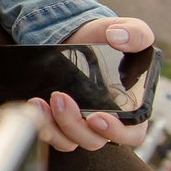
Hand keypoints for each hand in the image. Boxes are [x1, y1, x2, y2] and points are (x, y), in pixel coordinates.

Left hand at [36, 17, 155, 150]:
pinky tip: (35, 104)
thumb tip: (119, 38)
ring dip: (54, 127)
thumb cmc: (109, 39)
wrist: (78, 37)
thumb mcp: (127, 29)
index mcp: (132, 108)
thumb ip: (135, 33)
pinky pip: (53, 136)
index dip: (115, 132)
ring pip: (70, 141)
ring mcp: (83, 124)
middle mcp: (108, 122)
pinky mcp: (62, 122)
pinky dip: (42, 125)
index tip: (96, 118)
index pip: (131, 134)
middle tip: (60, 98)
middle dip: (74, 124)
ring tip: (40, 102)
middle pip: (94, 140)